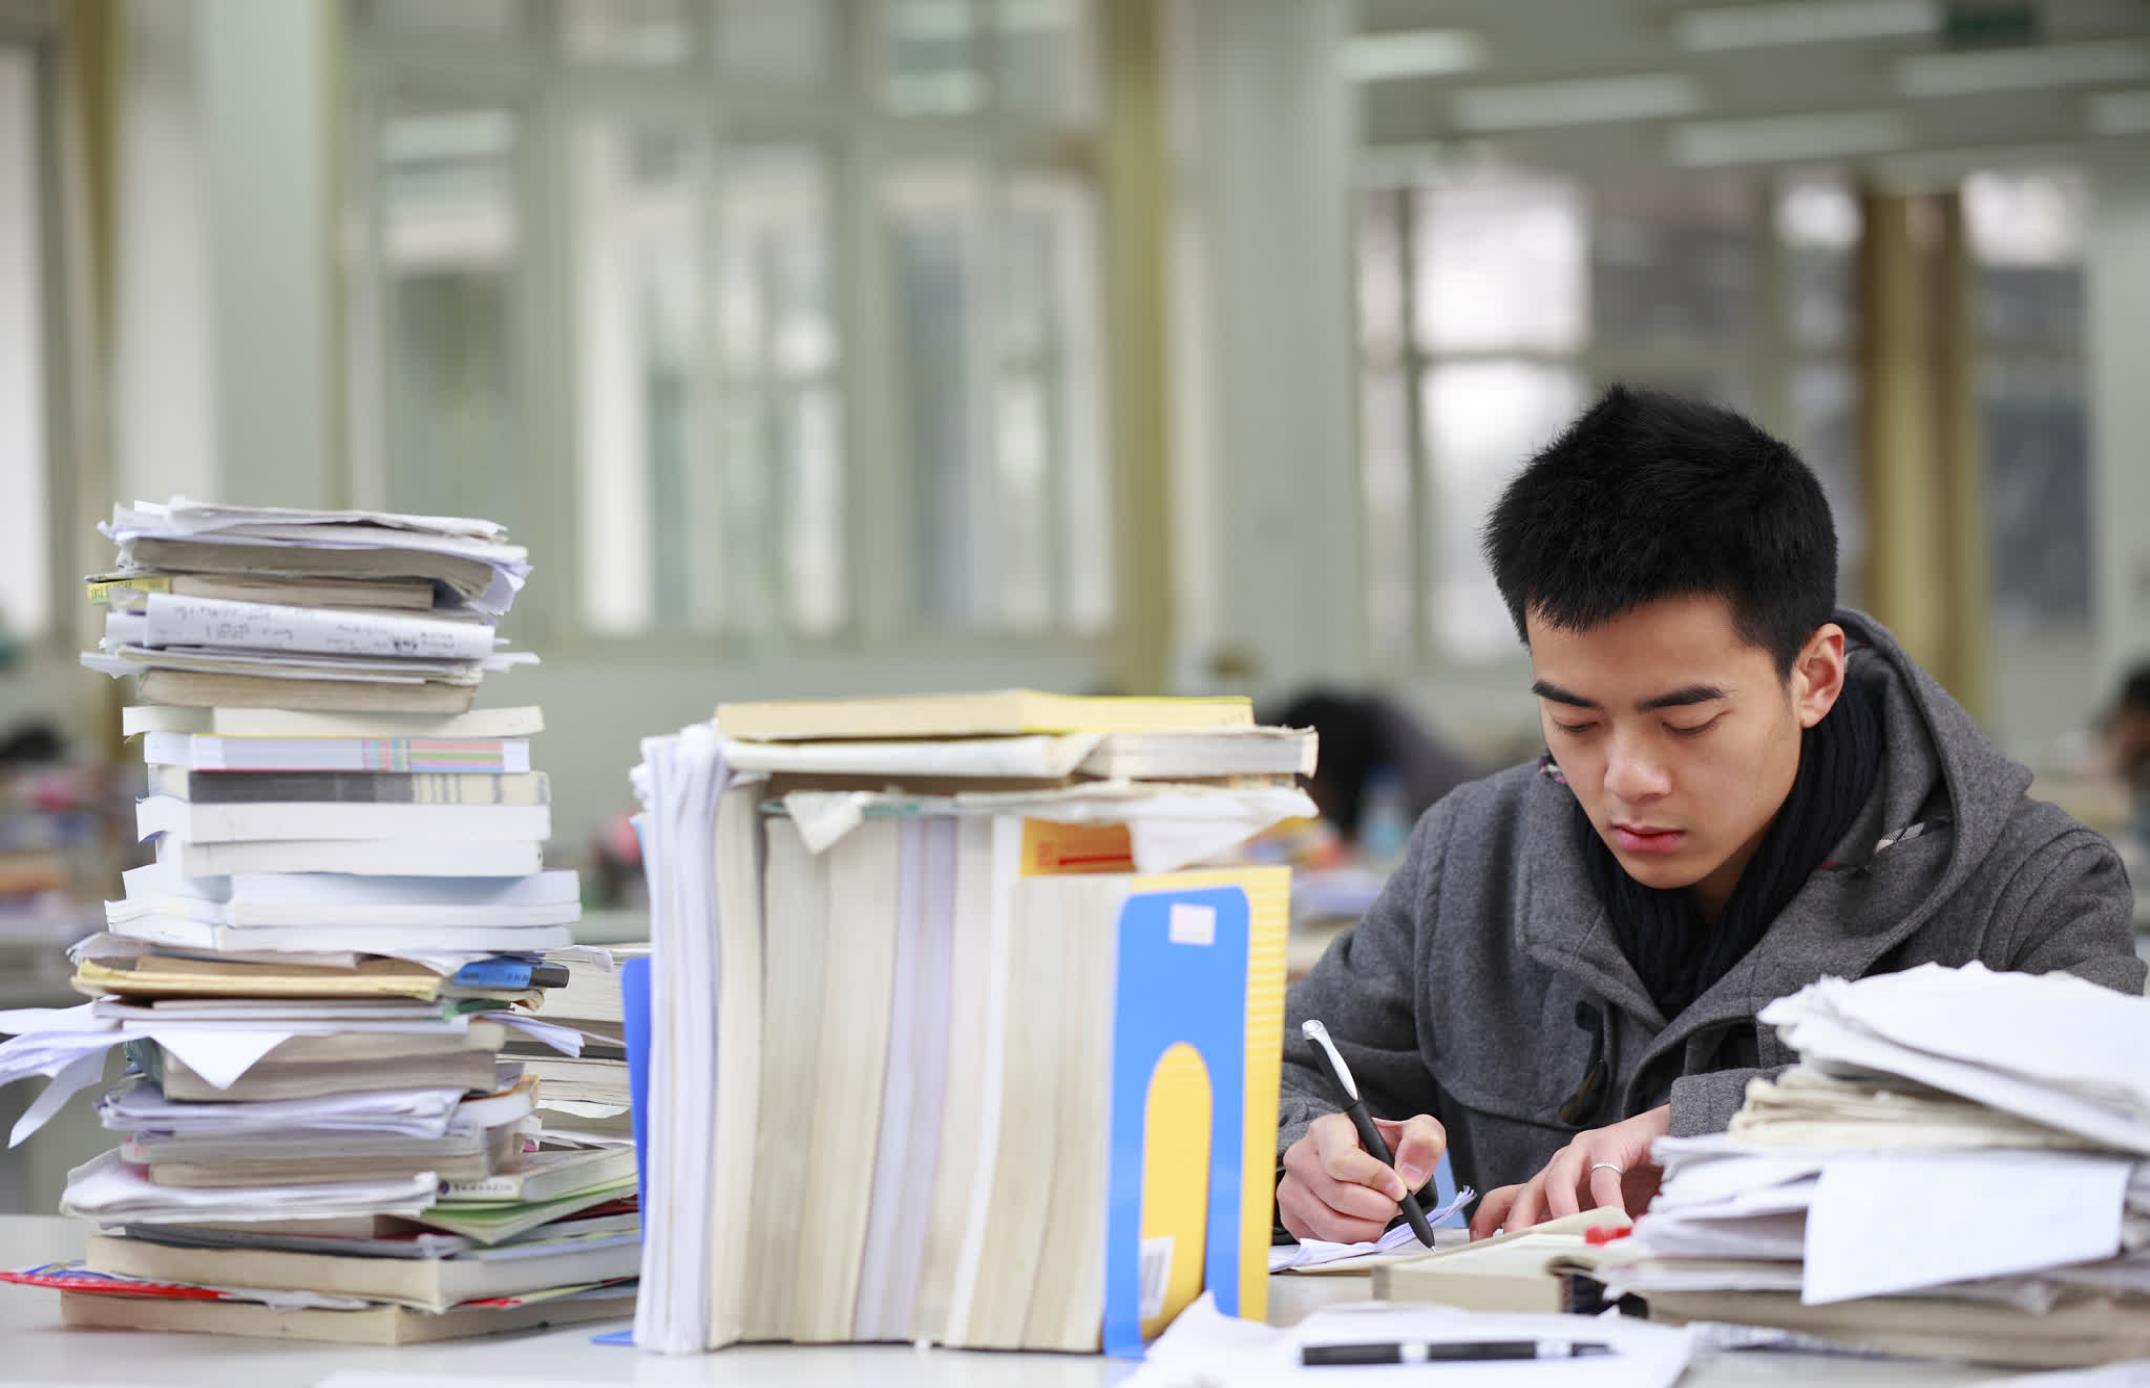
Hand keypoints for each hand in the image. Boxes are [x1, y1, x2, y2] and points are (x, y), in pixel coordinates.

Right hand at [1277, 1111, 1445, 1243]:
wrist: (1355, 1161)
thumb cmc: (1380, 1147)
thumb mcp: (1410, 1132)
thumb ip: (1422, 1141)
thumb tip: (1410, 1177)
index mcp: (1326, 1131)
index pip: (1342, 1161)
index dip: (1376, 1179)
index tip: (1400, 1189)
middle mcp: (1300, 1157)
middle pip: (1339, 1197)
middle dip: (1378, 1209)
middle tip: (1396, 1207)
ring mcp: (1291, 1189)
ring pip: (1332, 1225)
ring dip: (1369, 1229)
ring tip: (1383, 1216)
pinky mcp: (1292, 1217)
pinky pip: (1325, 1242)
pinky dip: (1354, 1240)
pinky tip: (1364, 1224)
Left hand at [1468, 1104, 1670, 1239]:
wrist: (1673, 1135)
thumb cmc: (1639, 1178)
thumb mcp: (1606, 1215)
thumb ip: (1589, 1235)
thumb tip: (1576, 1270)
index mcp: (1554, 1186)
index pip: (1510, 1198)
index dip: (1491, 1219)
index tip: (1480, 1244)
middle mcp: (1561, 1167)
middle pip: (1526, 1192)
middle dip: (1518, 1221)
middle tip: (1518, 1247)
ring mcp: (1582, 1153)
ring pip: (1555, 1179)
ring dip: (1558, 1210)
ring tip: (1567, 1235)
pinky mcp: (1609, 1143)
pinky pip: (1601, 1175)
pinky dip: (1608, 1201)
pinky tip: (1616, 1221)